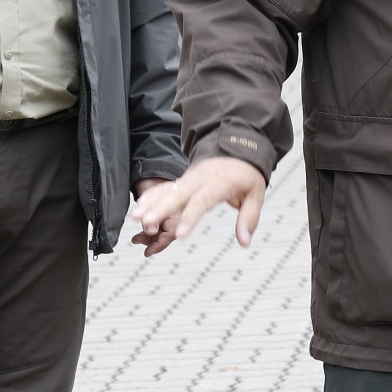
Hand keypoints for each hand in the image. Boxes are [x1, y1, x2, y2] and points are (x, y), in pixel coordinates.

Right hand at [129, 156, 266, 248]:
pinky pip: (165, 187)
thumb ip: (248, 218)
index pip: (202, 201)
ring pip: (167, 191)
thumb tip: (245, 242)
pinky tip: (139, 207)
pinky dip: (151, 196)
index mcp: (219, 184)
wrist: (237, 148)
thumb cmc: (246, 174)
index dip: (190, 217)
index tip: (179, 234)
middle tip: (146, 224)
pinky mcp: (183, 180)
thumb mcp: (256, 193)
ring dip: (151, 204)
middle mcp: (200, 181)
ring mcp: (189, 179)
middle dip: (161, 210)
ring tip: (136, 218)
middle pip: (178, 196)